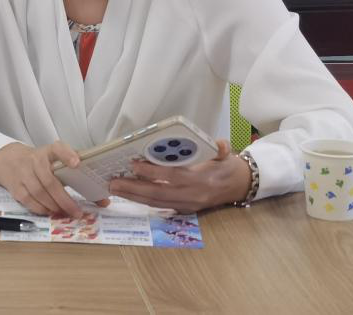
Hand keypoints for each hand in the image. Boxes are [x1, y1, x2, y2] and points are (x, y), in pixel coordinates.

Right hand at [0, 141, 86, 217]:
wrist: (8, 160)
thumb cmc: (40, 163)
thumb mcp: (55, 161)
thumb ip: (77, 175)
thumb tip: (104, 201)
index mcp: (48, 151)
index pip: (58, 149)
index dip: (67, 155)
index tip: (77, 163)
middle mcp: (34, 160)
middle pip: (49, 181)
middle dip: (64, 199)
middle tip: (77, 212)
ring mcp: (23, 173)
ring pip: (39, 193)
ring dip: (54, 206)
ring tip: (65, 213)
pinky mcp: (15, 187)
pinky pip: (29, 201)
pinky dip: (41, 209)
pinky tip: (50, 212)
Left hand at [106, 139, 250, 211]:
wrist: (239, 187)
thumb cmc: (227, 167)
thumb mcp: (226, 156)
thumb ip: (221, 149)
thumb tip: (220, 144)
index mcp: (201, 181)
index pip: (173, 177)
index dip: (153, 172)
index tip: (133, 164)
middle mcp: (192, 196)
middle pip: (159, 194)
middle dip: (134, 189)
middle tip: (113, 182)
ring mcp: (187, 205)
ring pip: (156, 203)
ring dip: (134, 197)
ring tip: (115, 189)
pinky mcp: (184, 210)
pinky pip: (160, 206)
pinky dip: (143, 200)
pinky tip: (129, 194)